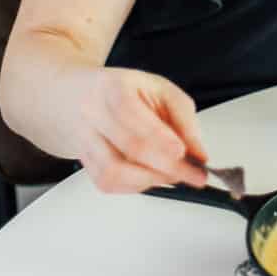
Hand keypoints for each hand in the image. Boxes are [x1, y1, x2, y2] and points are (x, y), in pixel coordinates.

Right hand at [74, 67, 208, 194]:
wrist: (77, 97)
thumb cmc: (123, 91)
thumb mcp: (159, 89)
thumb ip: (183, 118)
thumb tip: (198, 152)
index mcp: (114, 89)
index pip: (134, 115)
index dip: (161, 139)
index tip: (185, 154)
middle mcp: (93, 115)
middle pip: (128, 148)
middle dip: (167, 166)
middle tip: (192, 174)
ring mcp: (85, 141)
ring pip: (113, 172)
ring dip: (150, 180)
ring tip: (172, 175)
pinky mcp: (84, 164)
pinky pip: (108, 183)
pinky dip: (135, 186)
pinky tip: (150, 176)